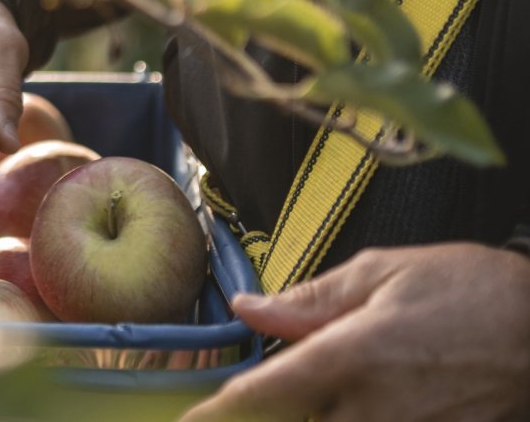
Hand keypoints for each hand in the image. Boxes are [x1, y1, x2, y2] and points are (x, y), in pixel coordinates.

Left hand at [179, 243, 529, 421]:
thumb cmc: (472, 292)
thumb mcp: (383, 274)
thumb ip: (308, 298)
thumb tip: (249, 306)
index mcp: (344, 357)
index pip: (254, 399)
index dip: (209, 417)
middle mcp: (365, 410)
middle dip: (261, 413)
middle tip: (260, 394)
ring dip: (308, 413)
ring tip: (320, 389)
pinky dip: (342, 419)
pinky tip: (340, 403)